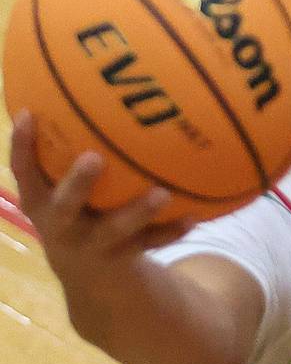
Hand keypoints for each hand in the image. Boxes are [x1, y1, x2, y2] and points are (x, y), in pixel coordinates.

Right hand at [10, 111, 189, 286]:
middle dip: (78, 183)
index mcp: (41, 203)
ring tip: (162, 193)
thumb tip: (84, 87)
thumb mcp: (59, 188)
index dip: (22, 145)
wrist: (88, 276)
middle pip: (66, 205)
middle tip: (94, 158)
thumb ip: (65, 151)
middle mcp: (62, 225)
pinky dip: (173, 230)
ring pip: (116, 230)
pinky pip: (152, 243)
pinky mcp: (125, 255)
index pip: (23, 172)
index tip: (29, 114)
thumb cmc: (76, 211)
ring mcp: (94, 244)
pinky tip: (196, 216)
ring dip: (138, 212)